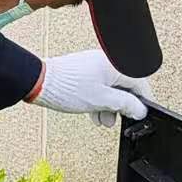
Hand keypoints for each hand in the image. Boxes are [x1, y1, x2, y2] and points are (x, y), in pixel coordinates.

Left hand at [29, 50, 152, 128]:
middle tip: (117, 119)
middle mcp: (107, 61)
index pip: (140, 83)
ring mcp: (94, 65)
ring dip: (109, 106)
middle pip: (125, 86)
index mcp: (115, 64)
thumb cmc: (67, 87)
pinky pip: (98, 86)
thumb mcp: (102, 100)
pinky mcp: (84, 71)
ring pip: (110, 88)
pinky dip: (98, 100)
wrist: (39, 83)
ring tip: (102, 120)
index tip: (140, 114)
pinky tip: (93, 113)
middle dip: (121, 105)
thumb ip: (125, 104)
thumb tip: (140, 109)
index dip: (141, 102)